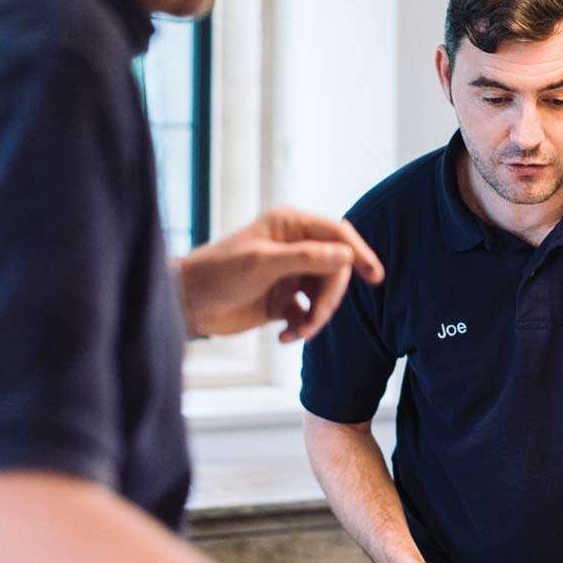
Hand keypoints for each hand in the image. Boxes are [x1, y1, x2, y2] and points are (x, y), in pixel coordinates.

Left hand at [177, 208, 383, 342]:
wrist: (187, 304)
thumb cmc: (217, 273)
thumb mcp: (262, 264)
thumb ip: (306, 258)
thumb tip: (346, 255)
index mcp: (290, 225)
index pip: (337, 234)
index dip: (359, 253)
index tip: (375, 276)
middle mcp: (294, 246)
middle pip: (336, 269)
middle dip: (330, 297)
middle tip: (314, 320)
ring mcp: (290, 274)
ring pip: (324, 294)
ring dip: (316, 317)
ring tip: (297, 333)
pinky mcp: (283, 300)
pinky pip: (308, 313)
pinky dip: (302, 327)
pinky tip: (286, 337)